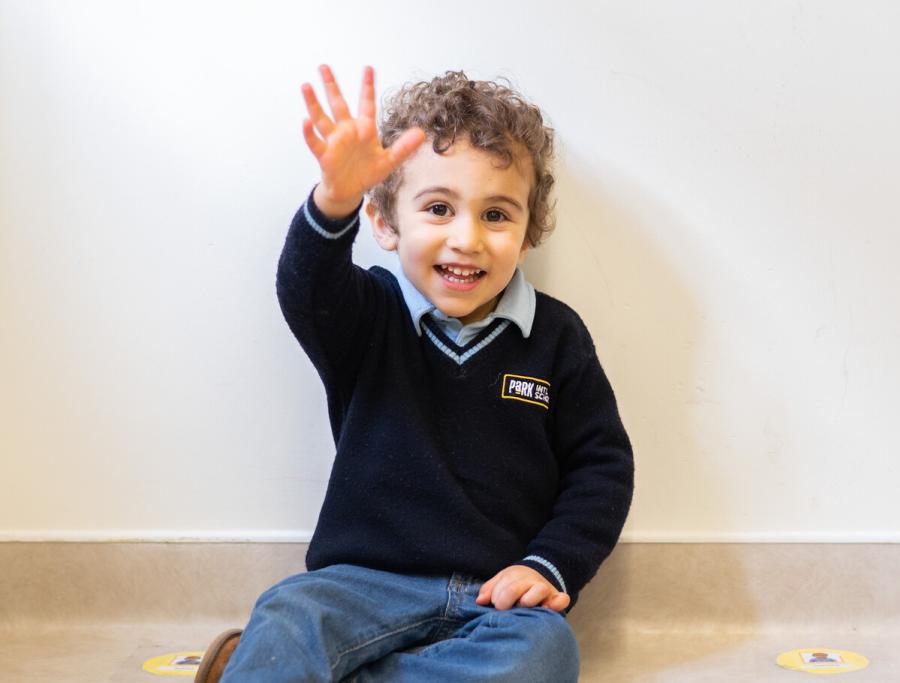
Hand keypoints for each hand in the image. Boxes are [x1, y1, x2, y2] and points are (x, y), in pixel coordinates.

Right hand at [301, 64, 425, 218]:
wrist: (350, 191)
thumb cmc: (368, 173)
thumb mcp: (389, 161)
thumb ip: (404, 147)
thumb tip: (422, 133)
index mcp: (364, 129)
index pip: (366, 103)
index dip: (367, 87)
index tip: (368, 68)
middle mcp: (347, 130)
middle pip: (338, 104)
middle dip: (331, 85)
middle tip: (323, 66)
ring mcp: (334, 141)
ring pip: (321, 118)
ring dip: (313, 103)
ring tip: (306, 86)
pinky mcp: (324, 154)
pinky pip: (315, 141)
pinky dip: (308, 133)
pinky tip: (304, 122)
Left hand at [476, 565, 570, 611]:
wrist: (537, 574)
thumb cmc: (516, 582)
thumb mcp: (502, 581)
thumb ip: (490, 589)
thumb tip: (480, 601)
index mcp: (516, 576)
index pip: (503, 587)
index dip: (496, 597)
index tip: (495, 603)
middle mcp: (531, 581)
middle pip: (514, 589)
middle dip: (504, 602)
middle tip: (504, 608)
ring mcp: (546, 589)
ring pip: (539, 590)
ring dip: (528, 600)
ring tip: (522, 607)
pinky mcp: (557, 598)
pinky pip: (562, 600)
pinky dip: (557, 604)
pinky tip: (547, 608)